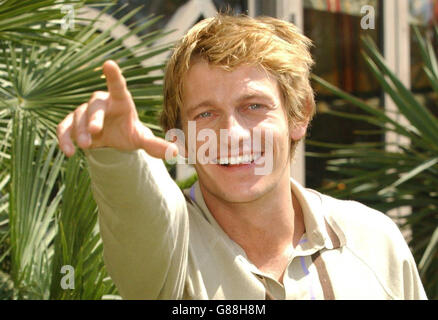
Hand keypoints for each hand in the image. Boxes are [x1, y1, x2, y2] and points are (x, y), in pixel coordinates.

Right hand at [56, 60, 177, 158]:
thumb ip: (156, 145)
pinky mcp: (72, 123)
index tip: (109, 64)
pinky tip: (68, 151)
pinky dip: (64, 137)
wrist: (111, 140)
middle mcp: (102, 103)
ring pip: (78, 117)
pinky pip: (64, 127)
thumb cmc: (128, 133)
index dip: (114, 76)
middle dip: (93, 118)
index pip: (118, 86)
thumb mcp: (141, 139)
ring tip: (83, 147)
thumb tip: (176, 153)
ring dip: (79, 131)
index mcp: (120, 101)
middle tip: (94, 132)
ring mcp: (84, 111)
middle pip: (94, 105)